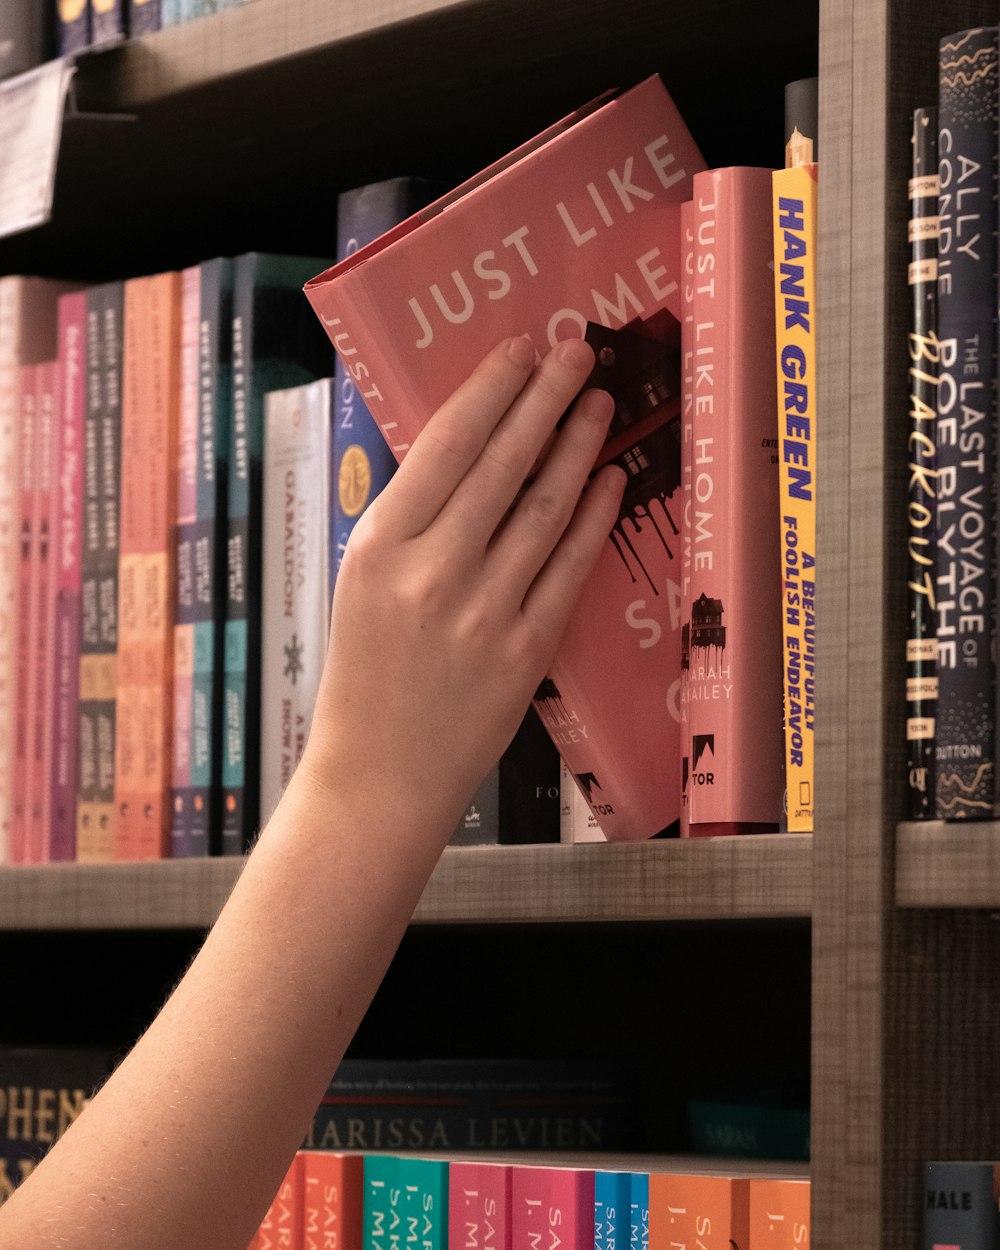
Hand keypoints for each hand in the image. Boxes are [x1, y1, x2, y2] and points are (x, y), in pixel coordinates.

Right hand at [301, 334, 624, 836]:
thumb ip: (408, 520)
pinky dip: (593, 517)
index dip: (490, 390)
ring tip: (599, 403)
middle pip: (503, 463)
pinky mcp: (527, 650)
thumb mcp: (360, 581)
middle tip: (576, 350)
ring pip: (545, 507)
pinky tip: (610, 479)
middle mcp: (433, 571)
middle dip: (545, 396)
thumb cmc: (364, 674)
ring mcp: (485, 611)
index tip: (519, 350)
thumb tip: (465, 448)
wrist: (379, 773)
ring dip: (577, 446)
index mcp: (379, 545)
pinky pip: (569, 567)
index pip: (445, 444)